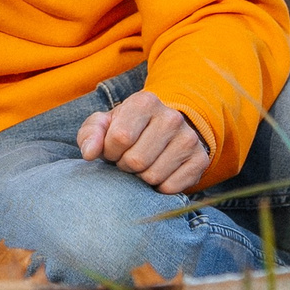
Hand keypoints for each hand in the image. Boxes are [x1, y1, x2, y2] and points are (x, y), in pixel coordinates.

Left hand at [78, 89, 211, 193]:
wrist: (164, 131)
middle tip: (129, 158)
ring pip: (153, 176)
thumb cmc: (128, 128)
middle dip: (125, 166)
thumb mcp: (104, 125)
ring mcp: (189, 139)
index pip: (120, 138)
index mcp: (145, 102)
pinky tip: (159, 173)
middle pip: (136, 160)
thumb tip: (89, 153)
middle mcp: (171, 117)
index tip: (113, 149)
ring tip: (144, 164)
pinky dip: (159, 188)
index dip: (109, 151)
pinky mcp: (200, 160)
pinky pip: (171, 188)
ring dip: (141, 177)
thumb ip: (90, 134)